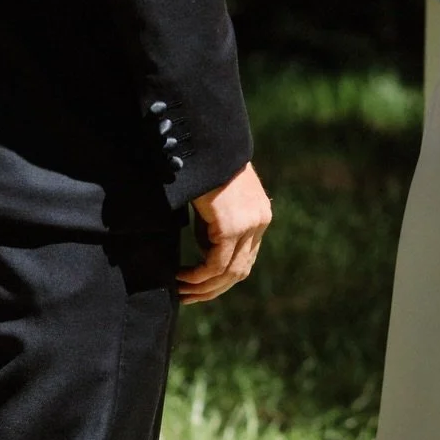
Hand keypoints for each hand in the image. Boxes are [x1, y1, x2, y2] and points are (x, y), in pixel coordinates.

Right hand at [179, 162, 272, 303]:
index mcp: (260, 216)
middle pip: (239, 271)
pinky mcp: (231, 227)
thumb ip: (216, 227)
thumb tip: (204, 254)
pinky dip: (197, 276)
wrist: (207, 142)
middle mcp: (259, 223)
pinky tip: (180, 276)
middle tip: (187, 297)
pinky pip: (215, 265)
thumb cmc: (206, 166)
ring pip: (227, 273)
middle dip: (212, 289)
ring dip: (201, 287)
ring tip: (179, 290)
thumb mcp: (217, 201)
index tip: (199, 287)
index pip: (245, 259)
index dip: (222, 278)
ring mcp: (248, 226)